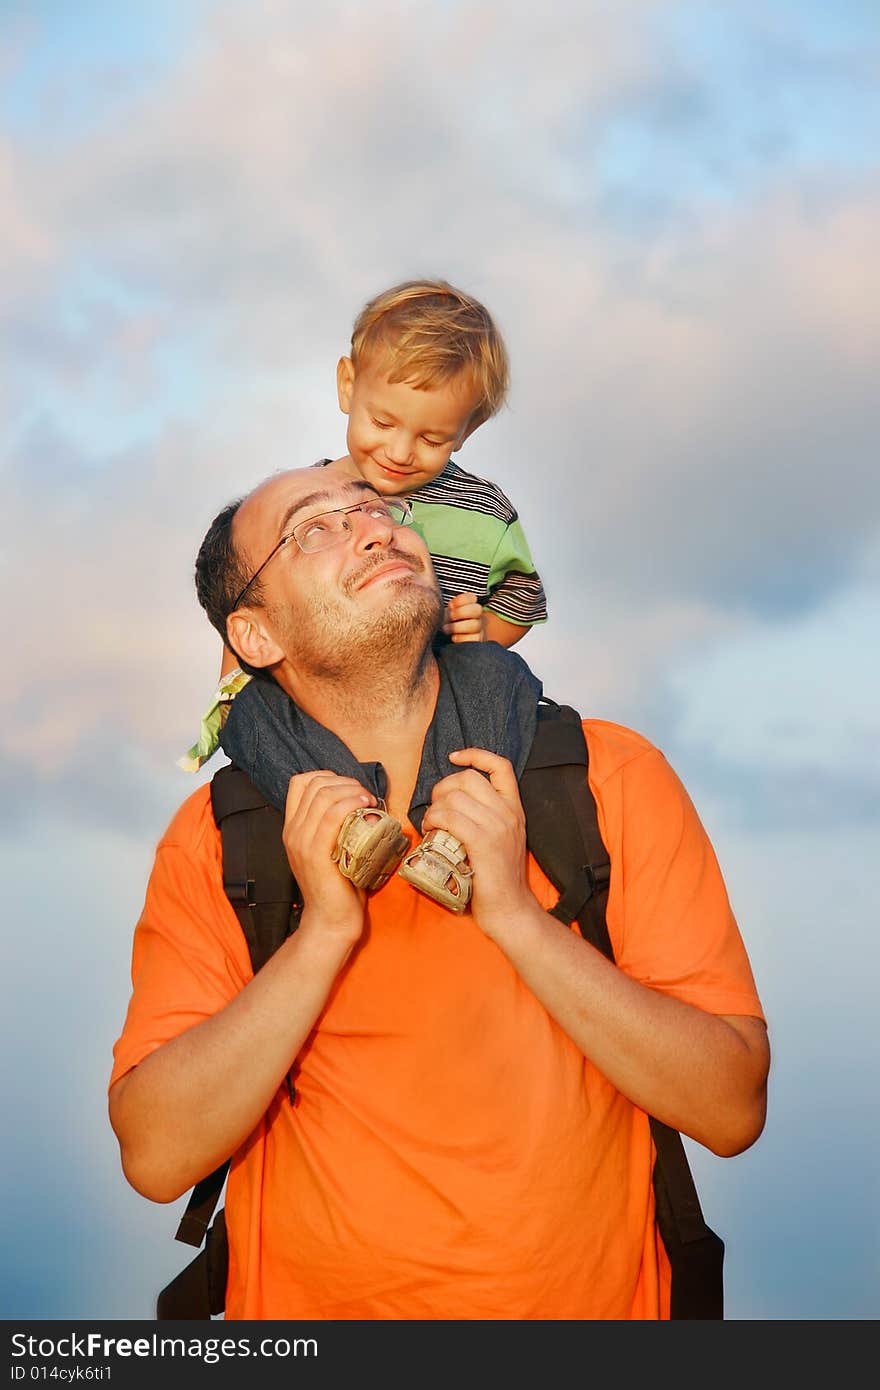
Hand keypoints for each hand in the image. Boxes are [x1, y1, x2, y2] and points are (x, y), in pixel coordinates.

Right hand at [282, 771, 372, 938]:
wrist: (330, 921)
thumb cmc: (338, 885)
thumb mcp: (329, 850)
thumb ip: (333, 827)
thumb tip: (357, 803)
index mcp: (292, 828)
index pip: (300, 782)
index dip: (327, 776)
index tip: (350, 788)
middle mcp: (292, 832)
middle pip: (315, 784)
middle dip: (345, 781)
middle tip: (365, 795)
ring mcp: (301, 842)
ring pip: (323, 795)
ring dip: (351, 790)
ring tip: (368, 800)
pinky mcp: (316, 853)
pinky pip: (331, 816)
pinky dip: (350, 803)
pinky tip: (365, 805)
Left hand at [420, 748, 535, 935]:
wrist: (511, 910)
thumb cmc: (498, 878)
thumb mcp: (501, 839)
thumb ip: (486, 818)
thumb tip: (454, 803)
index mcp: (515, 809)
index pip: (500, 766)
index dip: (475, 754)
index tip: (454, 757)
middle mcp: (509, 813)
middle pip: (468, 778)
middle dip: (442, 788)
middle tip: (435, 809)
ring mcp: (498, 827)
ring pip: (455, 798)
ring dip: (434, 808)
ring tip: (430, 825)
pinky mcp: (484, 842)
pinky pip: (451, 818)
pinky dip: (434, 820)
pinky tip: (430, 832)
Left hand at [443, 592, 484, 642]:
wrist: (447, 640)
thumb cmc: (445, 623)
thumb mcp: (444, 612)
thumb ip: (447, 607)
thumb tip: (444, 604)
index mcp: (470, 605)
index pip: (472, 598)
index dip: (461, 600)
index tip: (450, 605)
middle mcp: (477, 616)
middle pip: (476, 609)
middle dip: (460, 612)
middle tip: (450, 616)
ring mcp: (478, 629)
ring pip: (475, 625)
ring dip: (457, 626)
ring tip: (445, 629)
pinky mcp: (476, 640)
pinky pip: (473, 639)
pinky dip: (461, 638)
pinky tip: (453, 637)